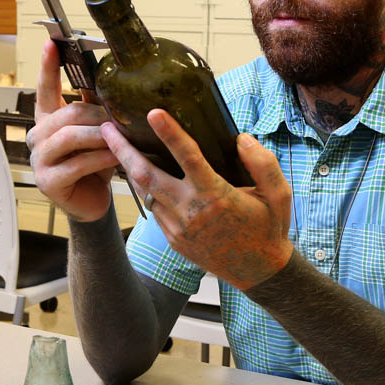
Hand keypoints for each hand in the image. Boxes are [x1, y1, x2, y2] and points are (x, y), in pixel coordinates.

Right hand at [27, 40, 119, 221]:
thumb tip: (111, 78)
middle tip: (122, 116)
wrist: (92, 202)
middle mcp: (38, 137)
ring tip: (122, 135)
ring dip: (100, 135)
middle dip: (97, 113)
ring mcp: (40, 159)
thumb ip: (96, 108)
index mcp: (47, 120)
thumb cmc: (95, 165)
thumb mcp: (97, 132)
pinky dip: (100, 158)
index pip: (45, 89)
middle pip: (67, 113)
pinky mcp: (49, 181)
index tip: (52, 43)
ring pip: (71, 136)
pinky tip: (117, 156)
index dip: (48, 67)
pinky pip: (77, 163)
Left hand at [100, 109, 293, 289]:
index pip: (188, 157)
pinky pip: (155, 210)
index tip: (153, 112)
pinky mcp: (174, 239)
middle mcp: (191, 211)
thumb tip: (242, 138)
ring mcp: (178, 228)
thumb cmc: (269, 228)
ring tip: (115, 146)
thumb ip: (263, 163)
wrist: (259, 271)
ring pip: (145, 193)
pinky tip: (143, 175)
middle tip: (106, 128)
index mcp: (216, 196)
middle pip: (146, 176)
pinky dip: (147, 190)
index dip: (170, 133)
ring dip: (129, 169)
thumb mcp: (278, 194)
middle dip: (123, 150)